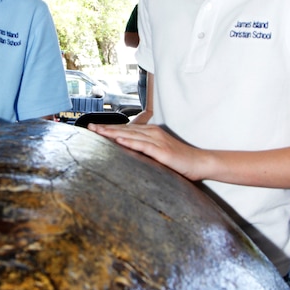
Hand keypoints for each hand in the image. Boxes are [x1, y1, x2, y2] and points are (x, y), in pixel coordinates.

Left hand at [88, 122, 206, 180]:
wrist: (199, 162)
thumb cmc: (179, 159)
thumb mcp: (158, 151)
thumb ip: (143, 149)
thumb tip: (127, 150)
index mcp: (150, 132)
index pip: (125, 129)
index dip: (109, 128)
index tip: (93, 128)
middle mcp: (152, 133)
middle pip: (125, 129)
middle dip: (106, 128)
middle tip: (90, 127)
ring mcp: (157, 141)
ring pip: (130, 135)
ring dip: (113, 133)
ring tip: (99, 132)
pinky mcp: (162, 151)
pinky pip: (143, 145)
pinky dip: (130, 142)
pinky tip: (119, 140)